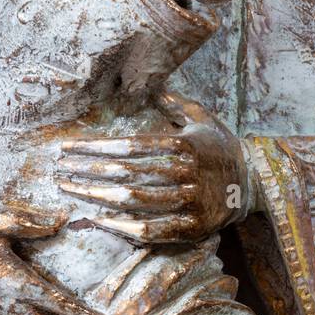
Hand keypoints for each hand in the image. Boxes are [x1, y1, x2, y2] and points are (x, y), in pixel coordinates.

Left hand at [54, 92, 250, 243]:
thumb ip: (177, 103)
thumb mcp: (203, 119)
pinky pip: (150, 230)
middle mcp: (187, 173)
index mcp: (185, 144)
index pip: (131, 146)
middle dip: (88, 170)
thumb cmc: (220, 147)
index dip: (96, 148)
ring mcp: (190, 203)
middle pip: (127, 174)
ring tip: (71, 189)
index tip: (69, 148)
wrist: (254, 184)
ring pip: (134, 202)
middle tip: (60, 169)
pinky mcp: (192, 228)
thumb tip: (154, 83)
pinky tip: (98, 220)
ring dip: (96, 196)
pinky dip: (121, 228)